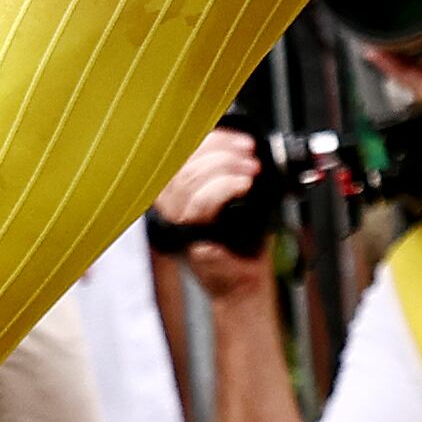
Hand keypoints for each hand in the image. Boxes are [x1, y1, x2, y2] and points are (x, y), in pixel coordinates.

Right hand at [156, 129, 267, 301]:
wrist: (247, 284)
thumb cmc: (242, 241)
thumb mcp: (232, 196)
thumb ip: (222, 169)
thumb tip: (233, 137)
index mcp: (175, 193)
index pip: (177, 153)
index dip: (208, 138)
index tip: (237, 138)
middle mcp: (170, 208)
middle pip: (181, 163)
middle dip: (220, 148)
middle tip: (248, 152)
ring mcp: (179, 226)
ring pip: (189, 180)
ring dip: (226, 165)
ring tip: (251, 169)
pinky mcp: (191, 241)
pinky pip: (200, 205)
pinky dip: (225, 187)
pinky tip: (244, 184)